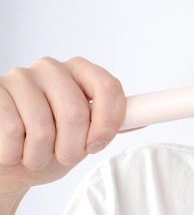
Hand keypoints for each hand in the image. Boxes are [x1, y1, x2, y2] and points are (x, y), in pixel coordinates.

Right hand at [0, 57, 125, 211]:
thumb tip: (144, 116)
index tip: (98, 143)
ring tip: (36, 154)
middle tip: (64, 155)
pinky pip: (11, 132)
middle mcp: (51, 68)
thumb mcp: (85, 134)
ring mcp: (20, 78)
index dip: (108, 121)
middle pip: (77, 111)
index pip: (108, 86)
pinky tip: (14, 150)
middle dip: (73, 147)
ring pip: (42, 128)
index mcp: (80, 71)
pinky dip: (15, 154)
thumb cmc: (50, 144)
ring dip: (41, 155)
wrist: (10, 161)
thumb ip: (109, 123)